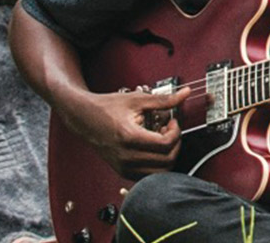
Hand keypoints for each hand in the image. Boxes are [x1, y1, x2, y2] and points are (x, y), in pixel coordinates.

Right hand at [58, 87, 190, 179]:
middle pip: (167, 160)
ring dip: (167, 156)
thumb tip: (185, 93)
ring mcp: (124, 166)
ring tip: (161, 141)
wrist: (84, 118)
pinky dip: (157, 164)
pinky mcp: (123, 172)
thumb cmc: (107, 108)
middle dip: (175, 144)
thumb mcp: (137, 99)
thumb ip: (164, 100)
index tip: (173, 122)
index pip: (166, 144)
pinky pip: (149, 176)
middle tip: (170, 131)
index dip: (176, 132)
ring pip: (160, 173)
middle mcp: (126, 156)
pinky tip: (152, 149)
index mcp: (129, 137)